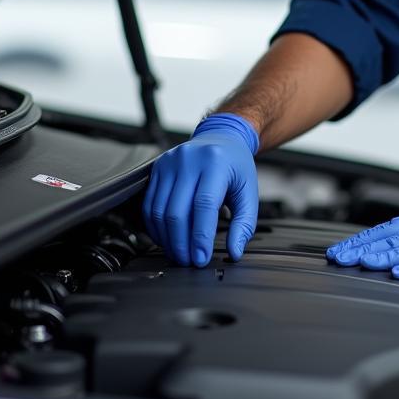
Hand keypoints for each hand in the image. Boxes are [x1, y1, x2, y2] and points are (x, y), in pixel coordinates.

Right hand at [142, 113, 258, 266]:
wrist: (221, 138)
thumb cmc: (235, 166)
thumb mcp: (248, 191)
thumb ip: (244, 223)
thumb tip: (235, 251)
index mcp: (216, 163)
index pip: (203, 205)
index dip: (200, 236)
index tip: (201, 258)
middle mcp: (189, 159)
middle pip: (177, 211)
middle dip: (181, 244)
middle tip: (189, 261)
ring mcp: (170, 162)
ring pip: (159, 211)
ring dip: (167, 239)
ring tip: (179, 253)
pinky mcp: (157, 168)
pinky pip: (150, 205)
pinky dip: (155, 227)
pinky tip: (167, 238)